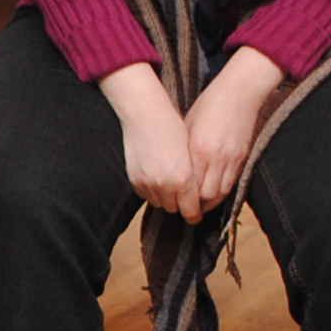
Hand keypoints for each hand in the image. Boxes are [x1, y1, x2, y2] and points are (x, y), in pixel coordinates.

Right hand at [115, 102, 198, 219]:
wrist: (144, 116)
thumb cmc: (171, 128)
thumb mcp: (190, 153)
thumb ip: (192, 177)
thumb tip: (194, 195)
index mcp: (182, 179)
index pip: (190, 210)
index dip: (194, 215)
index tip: (196, 215)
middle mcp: (164, 185)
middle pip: (174, 209)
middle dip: (180, 204)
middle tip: (183, 194)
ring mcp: (147, 184)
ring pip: (160, 204)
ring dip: (165, 198)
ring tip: (169, 183)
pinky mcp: (135, 181)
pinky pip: (146, 196)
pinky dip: (152, 191)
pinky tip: (156, 176)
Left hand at [183, 56, 278, 211]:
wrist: (240, 92)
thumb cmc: (209, 105)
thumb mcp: (187, 126)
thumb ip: (182, 151)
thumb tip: (175, 172)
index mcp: (198, 149)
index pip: (190, 186)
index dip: (183, 199)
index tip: (176, 203)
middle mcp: (216, 157)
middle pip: (206, 195)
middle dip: (196, 206)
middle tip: (187, 209)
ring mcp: (232, 158)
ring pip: (221, 193)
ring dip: (210, 202)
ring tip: (200, 204)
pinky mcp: (243, 157)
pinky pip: (232, 183)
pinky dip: (222, 192)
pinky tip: (214, 191)